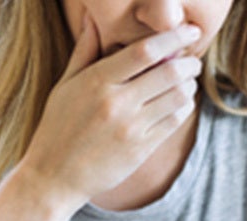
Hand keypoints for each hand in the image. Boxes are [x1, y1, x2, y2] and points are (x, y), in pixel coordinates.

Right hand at [19, 17, 202, 206]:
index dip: (173, 37)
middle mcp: (116, 103)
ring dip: (188, 85)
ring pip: (177, 98)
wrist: (54, 177)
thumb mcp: (65, 86)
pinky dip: (183, 108)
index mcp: (97, 81)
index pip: (145, 51)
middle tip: (192, 60)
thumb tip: (92, 17)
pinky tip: (179, 104)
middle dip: (188, 62)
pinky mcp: (140, 150)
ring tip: (187, 82)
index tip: (189, 30)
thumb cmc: (57, 127)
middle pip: (169, 73)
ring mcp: (130, 128)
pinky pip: (173, 122)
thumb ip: (84, 50)